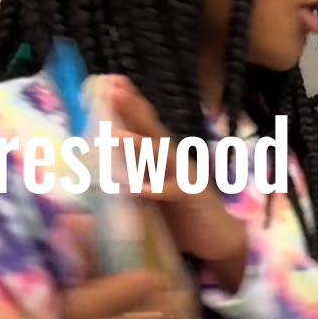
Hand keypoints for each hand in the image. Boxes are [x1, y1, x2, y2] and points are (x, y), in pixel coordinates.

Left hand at [104, 77, 246, 268]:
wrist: (218, 237)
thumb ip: (133, 173)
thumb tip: (100, 160)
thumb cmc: (180, 214)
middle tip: (114, 89)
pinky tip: (136, 187)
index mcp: (163, 157)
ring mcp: (186, 177)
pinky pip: (172, 191)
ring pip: (162, 157)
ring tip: (118, 136)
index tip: (110, 82)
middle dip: (133, 109)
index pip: (144, 126)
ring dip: (140, 146)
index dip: (128, 104)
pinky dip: (155, 189)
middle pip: (152, 131)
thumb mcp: (152, 190)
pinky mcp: (192, 198)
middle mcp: (175, 160)